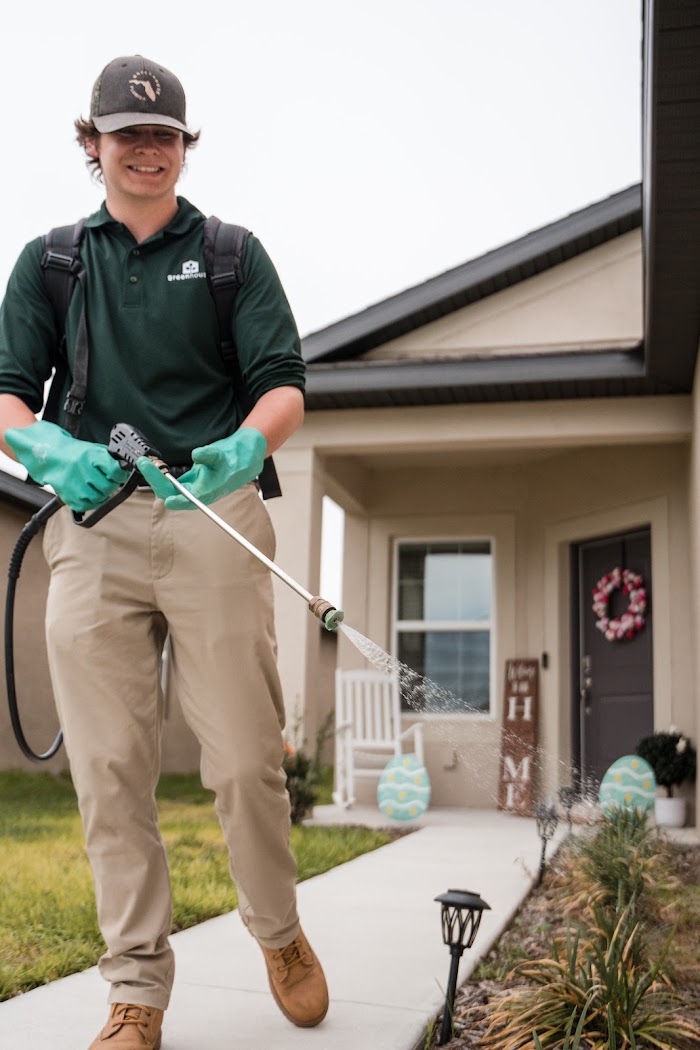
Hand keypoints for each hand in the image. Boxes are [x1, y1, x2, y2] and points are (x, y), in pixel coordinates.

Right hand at [5, 420, 128, 512]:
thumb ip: (111, 459)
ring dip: (103, 494)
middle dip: (112, 485)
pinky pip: (88, 505)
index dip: (120, 474)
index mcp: (91, 456)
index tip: (120, 474)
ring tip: (98, 486)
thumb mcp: (95, 450)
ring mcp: (75, 485)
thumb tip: (126, 468)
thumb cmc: (76, 454)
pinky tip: (90, 492)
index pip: (115, 470)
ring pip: (100, 497)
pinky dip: (92, 501)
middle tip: (109, 481)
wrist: (52, 457)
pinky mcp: (69, 496)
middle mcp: (83, 470)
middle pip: (109, 486)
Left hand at [137, 428, 266, 509]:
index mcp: (210, 490)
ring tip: (145, 462)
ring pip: (171, 488)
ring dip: (157, 477)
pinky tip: (153, 465)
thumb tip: (196, 455)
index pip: (190, 500)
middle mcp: (200, 492)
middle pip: (174, 493)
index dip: (178, 501)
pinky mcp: (192, 480)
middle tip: (144, 463)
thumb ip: (210, 454)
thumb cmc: (238, 457)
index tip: (167, 499)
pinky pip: (173, 482)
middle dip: (157, 480)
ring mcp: (195, 487)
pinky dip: (162, 474)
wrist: (245, 455)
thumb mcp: (224, 453)